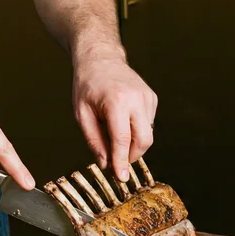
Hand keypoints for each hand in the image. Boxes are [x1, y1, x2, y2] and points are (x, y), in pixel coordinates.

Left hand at [72, 49, 156, 180]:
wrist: (101, 58)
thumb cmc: (87, 85)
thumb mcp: (81, 114)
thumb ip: (94, 140)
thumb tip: (106, 163)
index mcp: (116, 101)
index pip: (122, 139)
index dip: (122, 161)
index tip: (121, 176)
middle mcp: (136, 99)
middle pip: (144, 139)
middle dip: (133, 156)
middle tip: (119, 161)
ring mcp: (147, 98)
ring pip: (148, 133)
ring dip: (133, 143)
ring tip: (116, 135)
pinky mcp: (152, 98)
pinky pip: (149, 124)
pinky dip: (137, 130)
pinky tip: (124, 121)